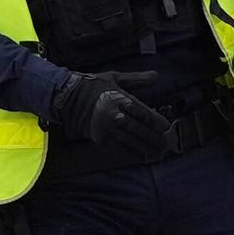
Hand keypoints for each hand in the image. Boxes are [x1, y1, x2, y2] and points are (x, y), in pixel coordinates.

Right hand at [52, 71, 173, 157]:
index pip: (145, 114)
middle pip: (140, 130)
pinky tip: (140, 157)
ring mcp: (108, 128)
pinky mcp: (100, 137)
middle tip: (166, 145)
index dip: (157, 122)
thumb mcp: (115, 77)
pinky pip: (118, 147)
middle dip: (155, 139)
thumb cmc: (92, 85)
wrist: (66, 96)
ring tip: (157, 154)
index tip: (167, 127)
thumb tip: (156, 76)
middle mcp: (117, 115)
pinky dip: (130, 153)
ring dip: (146, 149)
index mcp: (122, 100)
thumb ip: (137, 79)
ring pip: (131, 141)